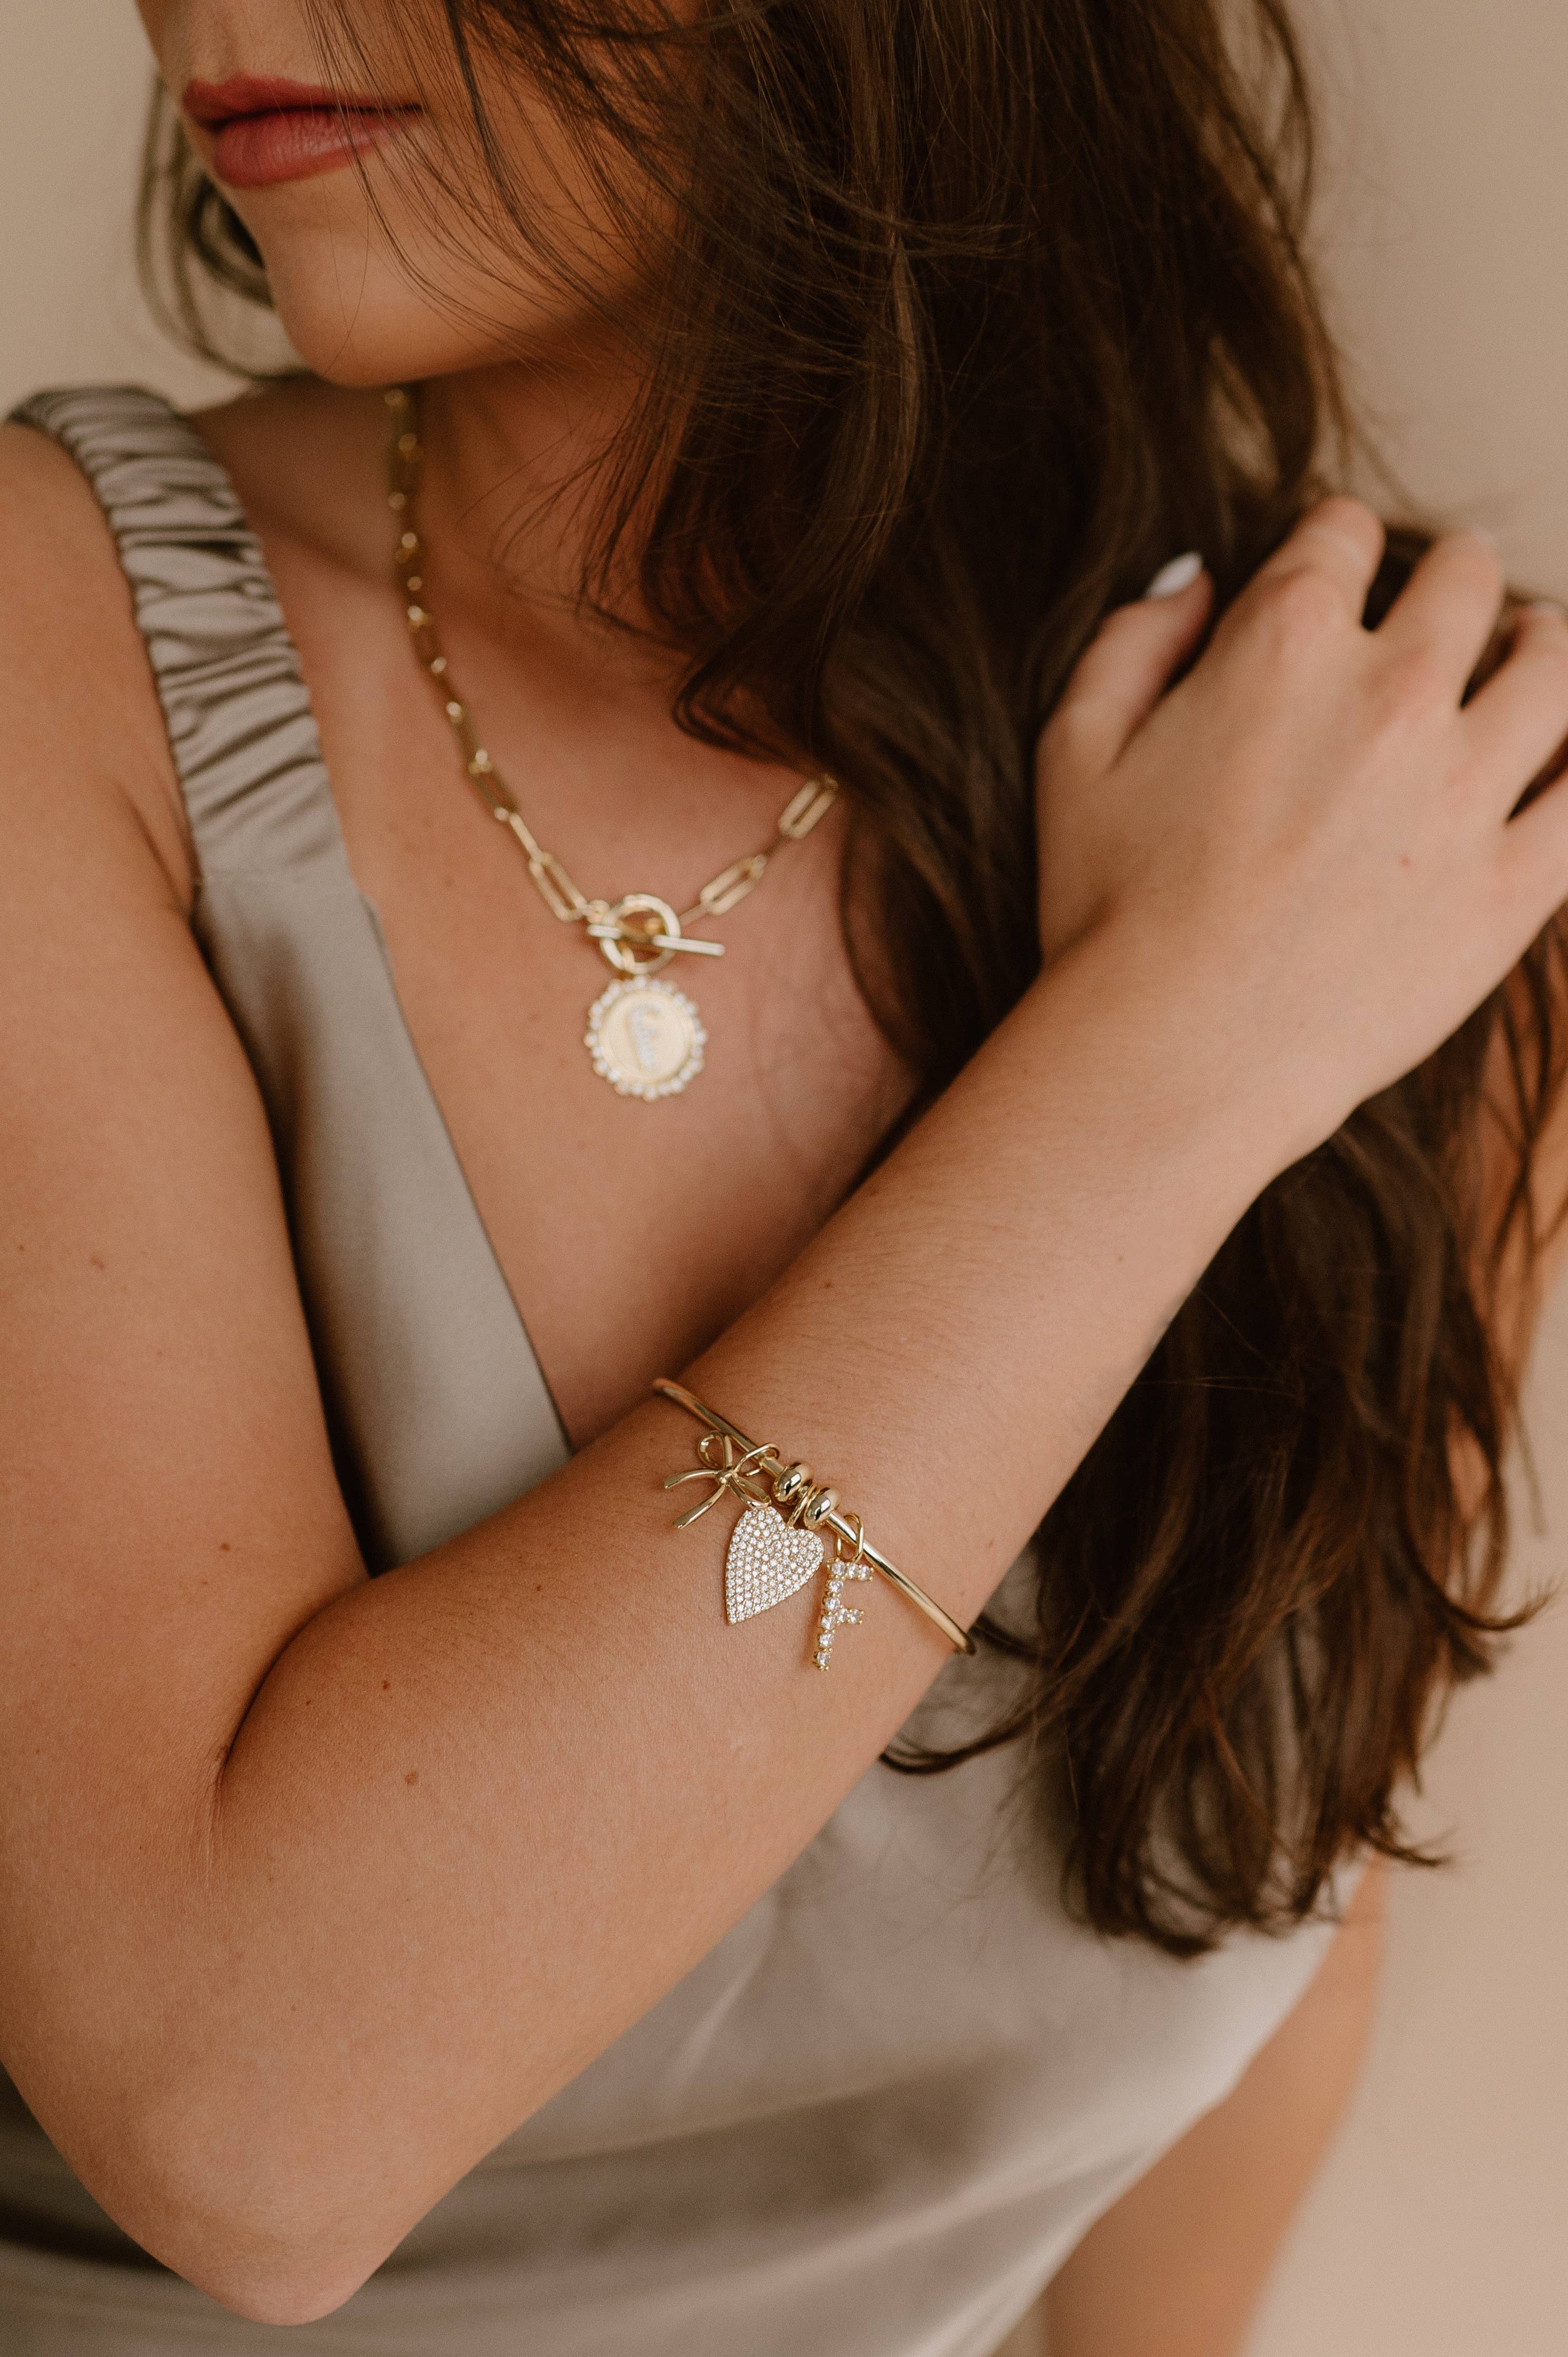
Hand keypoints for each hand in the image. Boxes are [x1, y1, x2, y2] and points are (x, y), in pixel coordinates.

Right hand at [1033, 499, 1567, 1155]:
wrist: (1174, 1056)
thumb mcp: (1073, 752)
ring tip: (1524, 662)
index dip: (1332, 546)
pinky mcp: (1511, 885)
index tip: (1332, 574)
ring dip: (1538, 647)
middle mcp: (1393, 693)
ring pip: (1553, 664)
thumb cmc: (1106, 913)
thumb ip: (1131, 641)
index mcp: (1283, 644)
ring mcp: (1466, 789)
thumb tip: (1196, 582)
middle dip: (1446, 581)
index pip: (1340, 534)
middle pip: (1463, 576)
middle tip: (1437, 615)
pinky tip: (1559, 765)